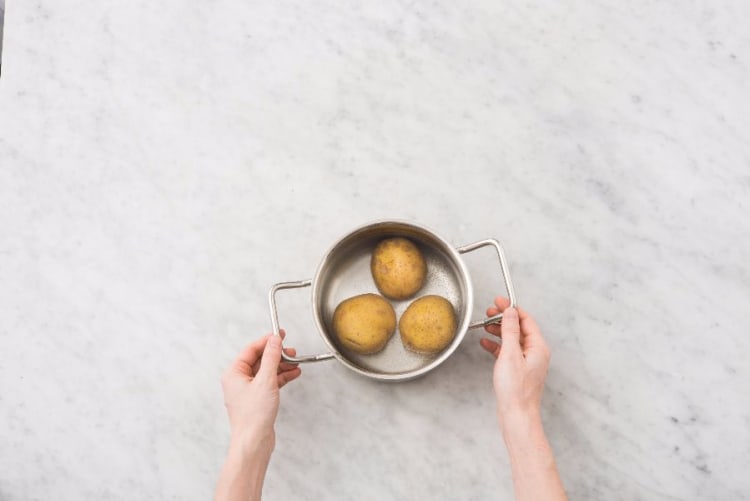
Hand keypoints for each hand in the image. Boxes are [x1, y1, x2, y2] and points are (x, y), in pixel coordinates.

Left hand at [220, 330, 301, 455]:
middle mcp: (239, 380)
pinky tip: (293, 374)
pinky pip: (270, 382)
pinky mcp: (257, 399)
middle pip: (259, 359)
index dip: (267, 341)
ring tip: (295, 363)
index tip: (280, 335)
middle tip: (290, 351)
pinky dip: (281, 377)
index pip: (251, 349)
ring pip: (266, 370)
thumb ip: (271, 358)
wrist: (254, 442)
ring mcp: (248, 390)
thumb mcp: (265, 380)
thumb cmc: (253, 416)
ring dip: (281, 366)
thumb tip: (274, 341)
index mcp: (234, 373)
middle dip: (276, 355)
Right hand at [479, 297, 550, 430]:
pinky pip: (507, 352)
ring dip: (499, 331)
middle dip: (504, 319)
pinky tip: (485, 343)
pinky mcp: (518, 370)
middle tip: (489, 312)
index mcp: (538, 347)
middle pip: (519, 328)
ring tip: (485, 325)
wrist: (516, 415)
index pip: (526, 320)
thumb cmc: (516, 390)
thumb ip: (509, 331)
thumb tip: (510, 313)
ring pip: (512, 339)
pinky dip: (496, 345)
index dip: (512, 309)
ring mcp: (527, 362)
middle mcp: (535, 353)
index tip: (499, 301)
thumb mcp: (510, 355)